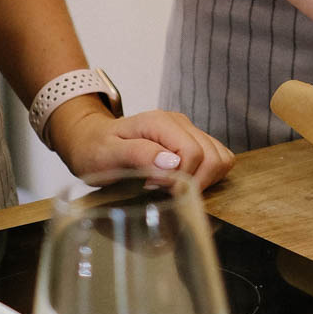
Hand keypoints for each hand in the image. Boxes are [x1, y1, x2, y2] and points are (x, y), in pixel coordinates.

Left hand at [50, 101, 233, 189]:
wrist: (91, 138)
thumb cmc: (96, 149)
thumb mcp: (107, 155)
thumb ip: (139, 155)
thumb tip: (172, 164)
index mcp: (160, 122)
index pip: (193, 153)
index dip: (180, 179)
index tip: (154, 188)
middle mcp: (180, 122)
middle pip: (212, 157)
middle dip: (195, 182)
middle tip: (165, 191)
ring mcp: (189, 130)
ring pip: (221, 157)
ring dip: (204, 180)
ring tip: (175, 187)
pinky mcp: (193, 140)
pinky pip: (218, 157)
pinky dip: (209, 175)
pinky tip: (184, 181)